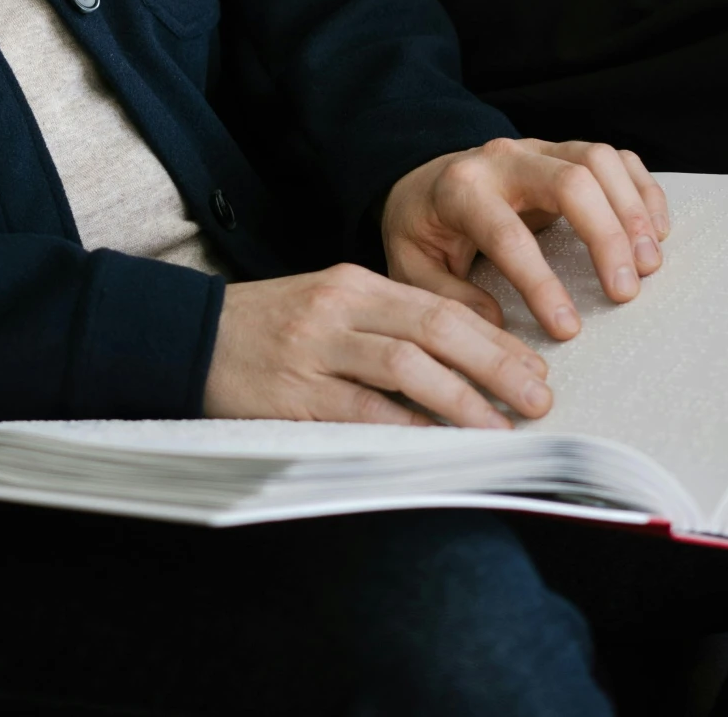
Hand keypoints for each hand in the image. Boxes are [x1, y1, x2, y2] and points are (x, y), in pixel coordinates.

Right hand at [202, 262, 553, 429]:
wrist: (189, 337)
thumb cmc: (270, 327)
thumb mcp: (329, 306)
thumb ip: (385, 324)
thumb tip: (463, 360)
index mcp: (354, 282)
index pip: (441, 305)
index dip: (495, 339)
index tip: (536, 368)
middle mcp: (340, 308)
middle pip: (435, 328)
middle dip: (495, 365)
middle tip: (538, 398)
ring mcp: (316, 349)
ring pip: (405, 366)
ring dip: (462, 399)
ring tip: (501, 428)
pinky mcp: (294, 392)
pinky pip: (361, 409)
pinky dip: (404, 426)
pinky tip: (437, 443)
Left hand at [382, 137, 670, 342]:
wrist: (423, 181)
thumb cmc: (423, 230)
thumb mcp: (410, 267)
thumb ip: (446, 296)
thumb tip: (496, 323)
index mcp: (460, 189)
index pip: (507, 232)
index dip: (540, 282)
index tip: (567, 328)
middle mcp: (503, 159)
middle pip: (569, 180)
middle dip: (605, 236)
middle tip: (625, 292)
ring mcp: (538, 149)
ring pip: (598, 159)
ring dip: (632, 211)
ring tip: (649, 265)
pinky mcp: (564, 152)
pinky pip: (615, 158)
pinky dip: (642, 190)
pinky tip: (656, 231)